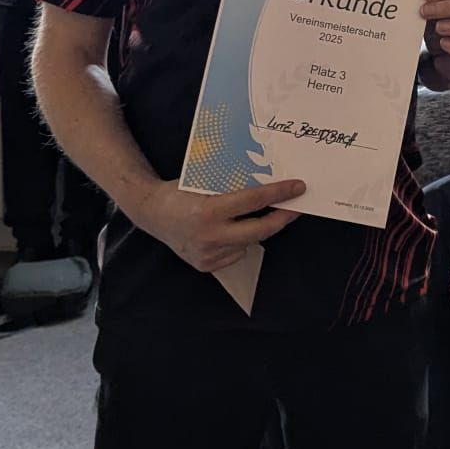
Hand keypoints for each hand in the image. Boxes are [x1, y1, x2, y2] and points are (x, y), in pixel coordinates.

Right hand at [134, 177, 306, 273]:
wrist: (151, 214)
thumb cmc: (178, 192)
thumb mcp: (204, 182)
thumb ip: (232, 186)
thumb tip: (267, 182)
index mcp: (209, 211)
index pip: (254, 201)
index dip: (279, 194)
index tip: (298, 188)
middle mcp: (210, 236)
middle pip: (261, 230)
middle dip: (283, 218)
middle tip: (296, 208)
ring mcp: (208, 254)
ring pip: (249, 242)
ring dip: (258, 229)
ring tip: (261, 215)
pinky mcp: (206, 265)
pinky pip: (236, 253)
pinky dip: (239, 241)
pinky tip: (230, 231)